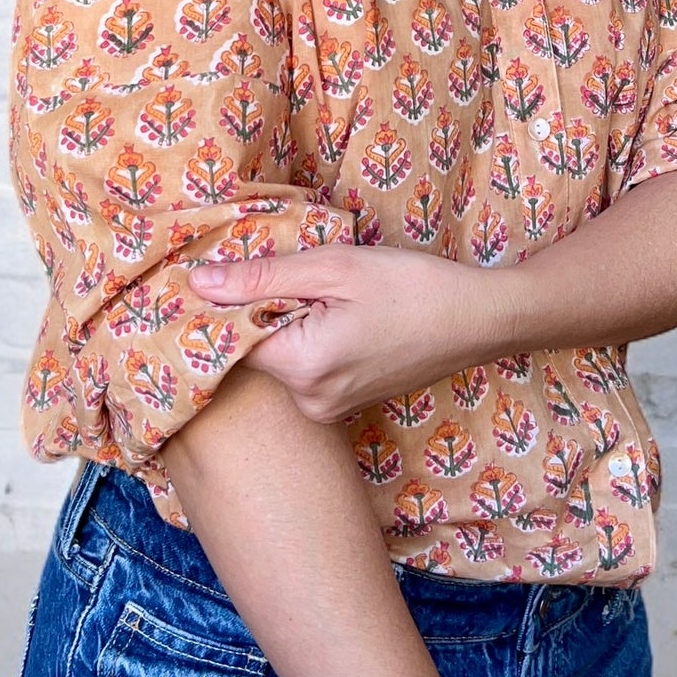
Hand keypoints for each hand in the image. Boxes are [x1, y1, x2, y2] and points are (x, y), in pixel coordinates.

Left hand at [185, 247, 511, 421]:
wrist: (480, 319)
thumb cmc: (412, 286)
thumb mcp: (333, 267)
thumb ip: (261, 277)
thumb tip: (196, 283)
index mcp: (301, 369)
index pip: (231, 338)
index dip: (232, 301)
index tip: (244, 270)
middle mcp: (310, 402)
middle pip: (257, 350)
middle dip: (264, 309)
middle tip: (303, 275)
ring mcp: (330, 409)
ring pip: (283, 358)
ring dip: (291, 323)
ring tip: (332, 293)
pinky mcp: (347, 405)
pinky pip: (307, 369)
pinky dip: (312, 339)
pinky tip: (344, 315)